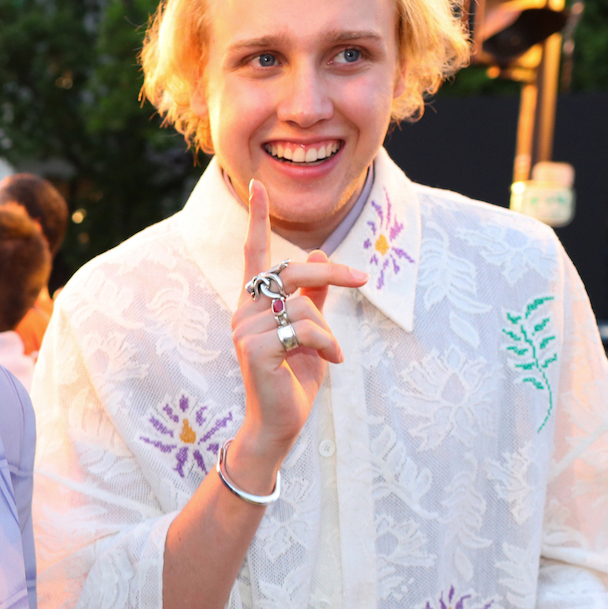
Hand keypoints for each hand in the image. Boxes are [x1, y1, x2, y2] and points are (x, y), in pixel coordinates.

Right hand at [221, 179, 366, 490]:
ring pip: (303, 305)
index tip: (256, 184)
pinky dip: (327, 345)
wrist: (280, 424)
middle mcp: (244, 312)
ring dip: (328, 331)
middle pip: (291, 271)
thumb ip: (312, 297)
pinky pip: (305, 329)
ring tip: (332, 355)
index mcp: (253, 304)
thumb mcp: (311, 333)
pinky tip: (331, 363)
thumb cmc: (293, 379)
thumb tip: (317, 254)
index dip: (258, 219)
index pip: (255, 254)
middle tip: (363, 279)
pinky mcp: (256, 349)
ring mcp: (246, 330)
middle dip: (332, 273)